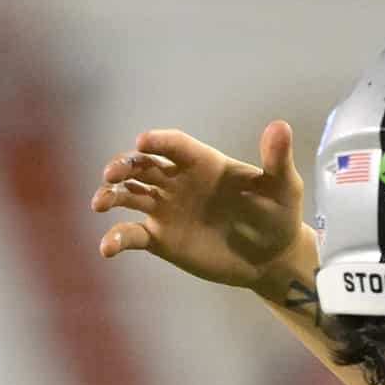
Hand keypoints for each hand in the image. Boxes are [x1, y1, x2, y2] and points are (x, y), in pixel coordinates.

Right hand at [91, 123, 310, 296]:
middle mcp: (178, 181)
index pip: (175, 145)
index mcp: (203, 162)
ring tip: (101, 203)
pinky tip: (108, 248)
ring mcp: (166, 209)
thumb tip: (281, 127)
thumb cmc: (279, 215)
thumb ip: (277, 159)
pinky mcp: (161, 238)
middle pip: (141, 166)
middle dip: (123, 165)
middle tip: (112, 173)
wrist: (273, 257)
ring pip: (127, 195)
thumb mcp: (284, 187)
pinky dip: (116, 239)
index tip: (143, 142)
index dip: (159, 141)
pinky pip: (131, 234)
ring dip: (110, 195)